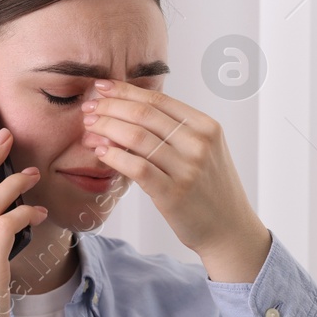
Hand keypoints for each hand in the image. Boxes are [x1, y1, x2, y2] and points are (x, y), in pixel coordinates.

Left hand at [82, 79, 264, 258]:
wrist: (229, 230)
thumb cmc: (209, 190)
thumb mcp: (204, 151)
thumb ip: (176, 131)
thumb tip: (129, 109)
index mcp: (206, 126)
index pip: (158, 99)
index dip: (125, 90)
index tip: (101, 87)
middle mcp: (199, 143)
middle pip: (144, 114)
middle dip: (109, 107)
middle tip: (88, 109)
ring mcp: (188, 169)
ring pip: (136, 137)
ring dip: (106, 129)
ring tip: (89, 129)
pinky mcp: (174, 194)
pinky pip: (136, 167)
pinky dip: (114, 156)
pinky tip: (100, 151)